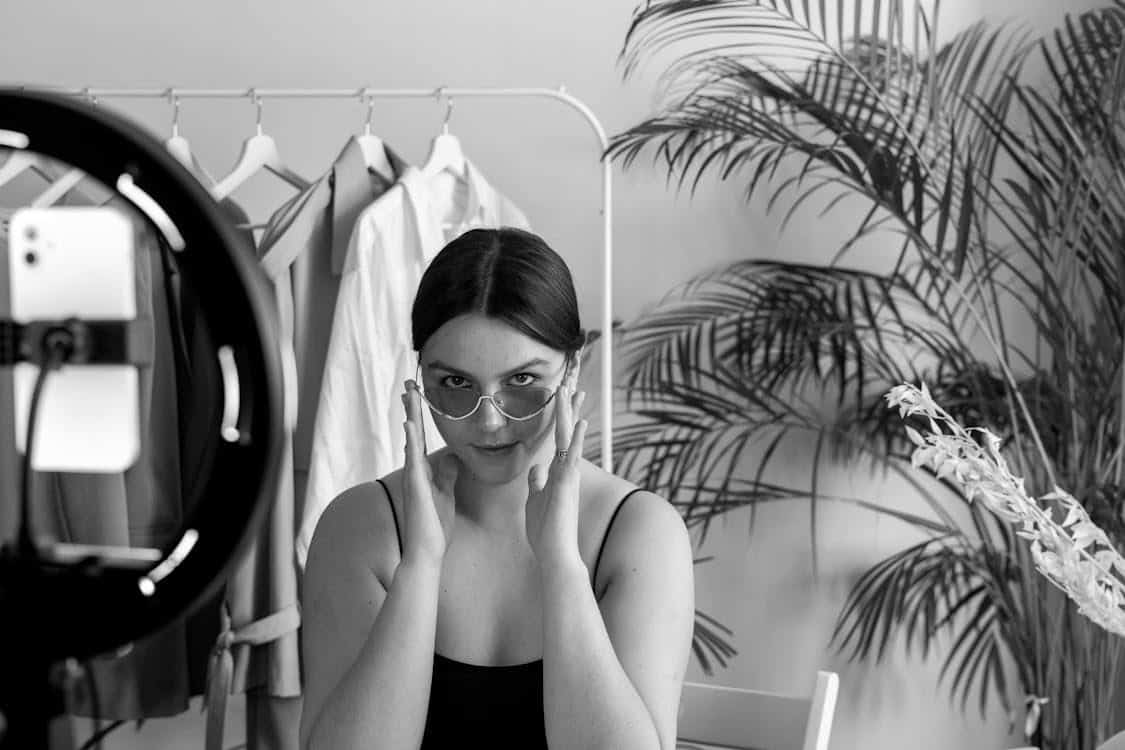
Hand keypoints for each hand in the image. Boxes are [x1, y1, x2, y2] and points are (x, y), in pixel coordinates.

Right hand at [400, 380, 458, 567]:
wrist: (427, 552)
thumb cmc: (435, 527)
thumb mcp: (446, 494)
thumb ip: (447, 475)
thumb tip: (453, 457)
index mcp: (423, 471)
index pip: (421, 437)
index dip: (419, 415)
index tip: (417, 394)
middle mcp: (415, 470)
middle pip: (413, 432)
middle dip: (411, 407)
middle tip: (409, 382)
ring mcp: (413, 478)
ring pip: (410, 440)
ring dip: (409, 415)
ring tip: (408, 392)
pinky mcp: (415, 487)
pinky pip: (412, 460)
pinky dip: (411, 442)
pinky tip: (410, 425)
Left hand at [525, 385, 587, 568]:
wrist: (555, 552)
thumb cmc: (546, 529)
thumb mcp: (536, 499)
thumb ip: (538, 481)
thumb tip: (536, 468)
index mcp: (558, 471)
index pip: (559, 436)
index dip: (560, 414)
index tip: (561, 392)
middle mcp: (567, 468)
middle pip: (567, 429)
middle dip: (568, 404)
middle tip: (571, 377)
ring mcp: (569, 475)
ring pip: (570, 436)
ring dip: (569, 412)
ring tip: (570, 387)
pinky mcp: (568, 483)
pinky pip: (573, 456)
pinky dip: (578, 438)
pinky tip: (582, 421)